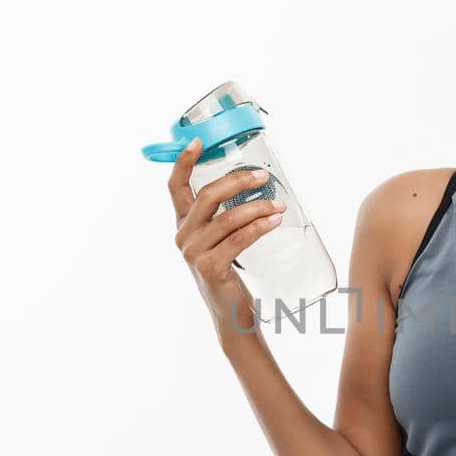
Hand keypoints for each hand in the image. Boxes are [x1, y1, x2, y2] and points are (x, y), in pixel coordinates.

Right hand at [168, 137, 287, 337]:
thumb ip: (226, 216)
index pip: (175, 187)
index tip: (198, 141)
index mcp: (183, 224)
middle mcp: (183, 236)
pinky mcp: (210, 267)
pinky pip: (238, 239)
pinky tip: (275, 220)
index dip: (184, 162)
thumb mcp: (220, 240)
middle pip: (206, 196)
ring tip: (280, 204)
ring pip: (228, 218)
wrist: (230, 313)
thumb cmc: (229, 271)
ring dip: (257, 207)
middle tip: (263, 176)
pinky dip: (259, 226)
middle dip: (236, 181)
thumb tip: (255, 184)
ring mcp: (194, 252)